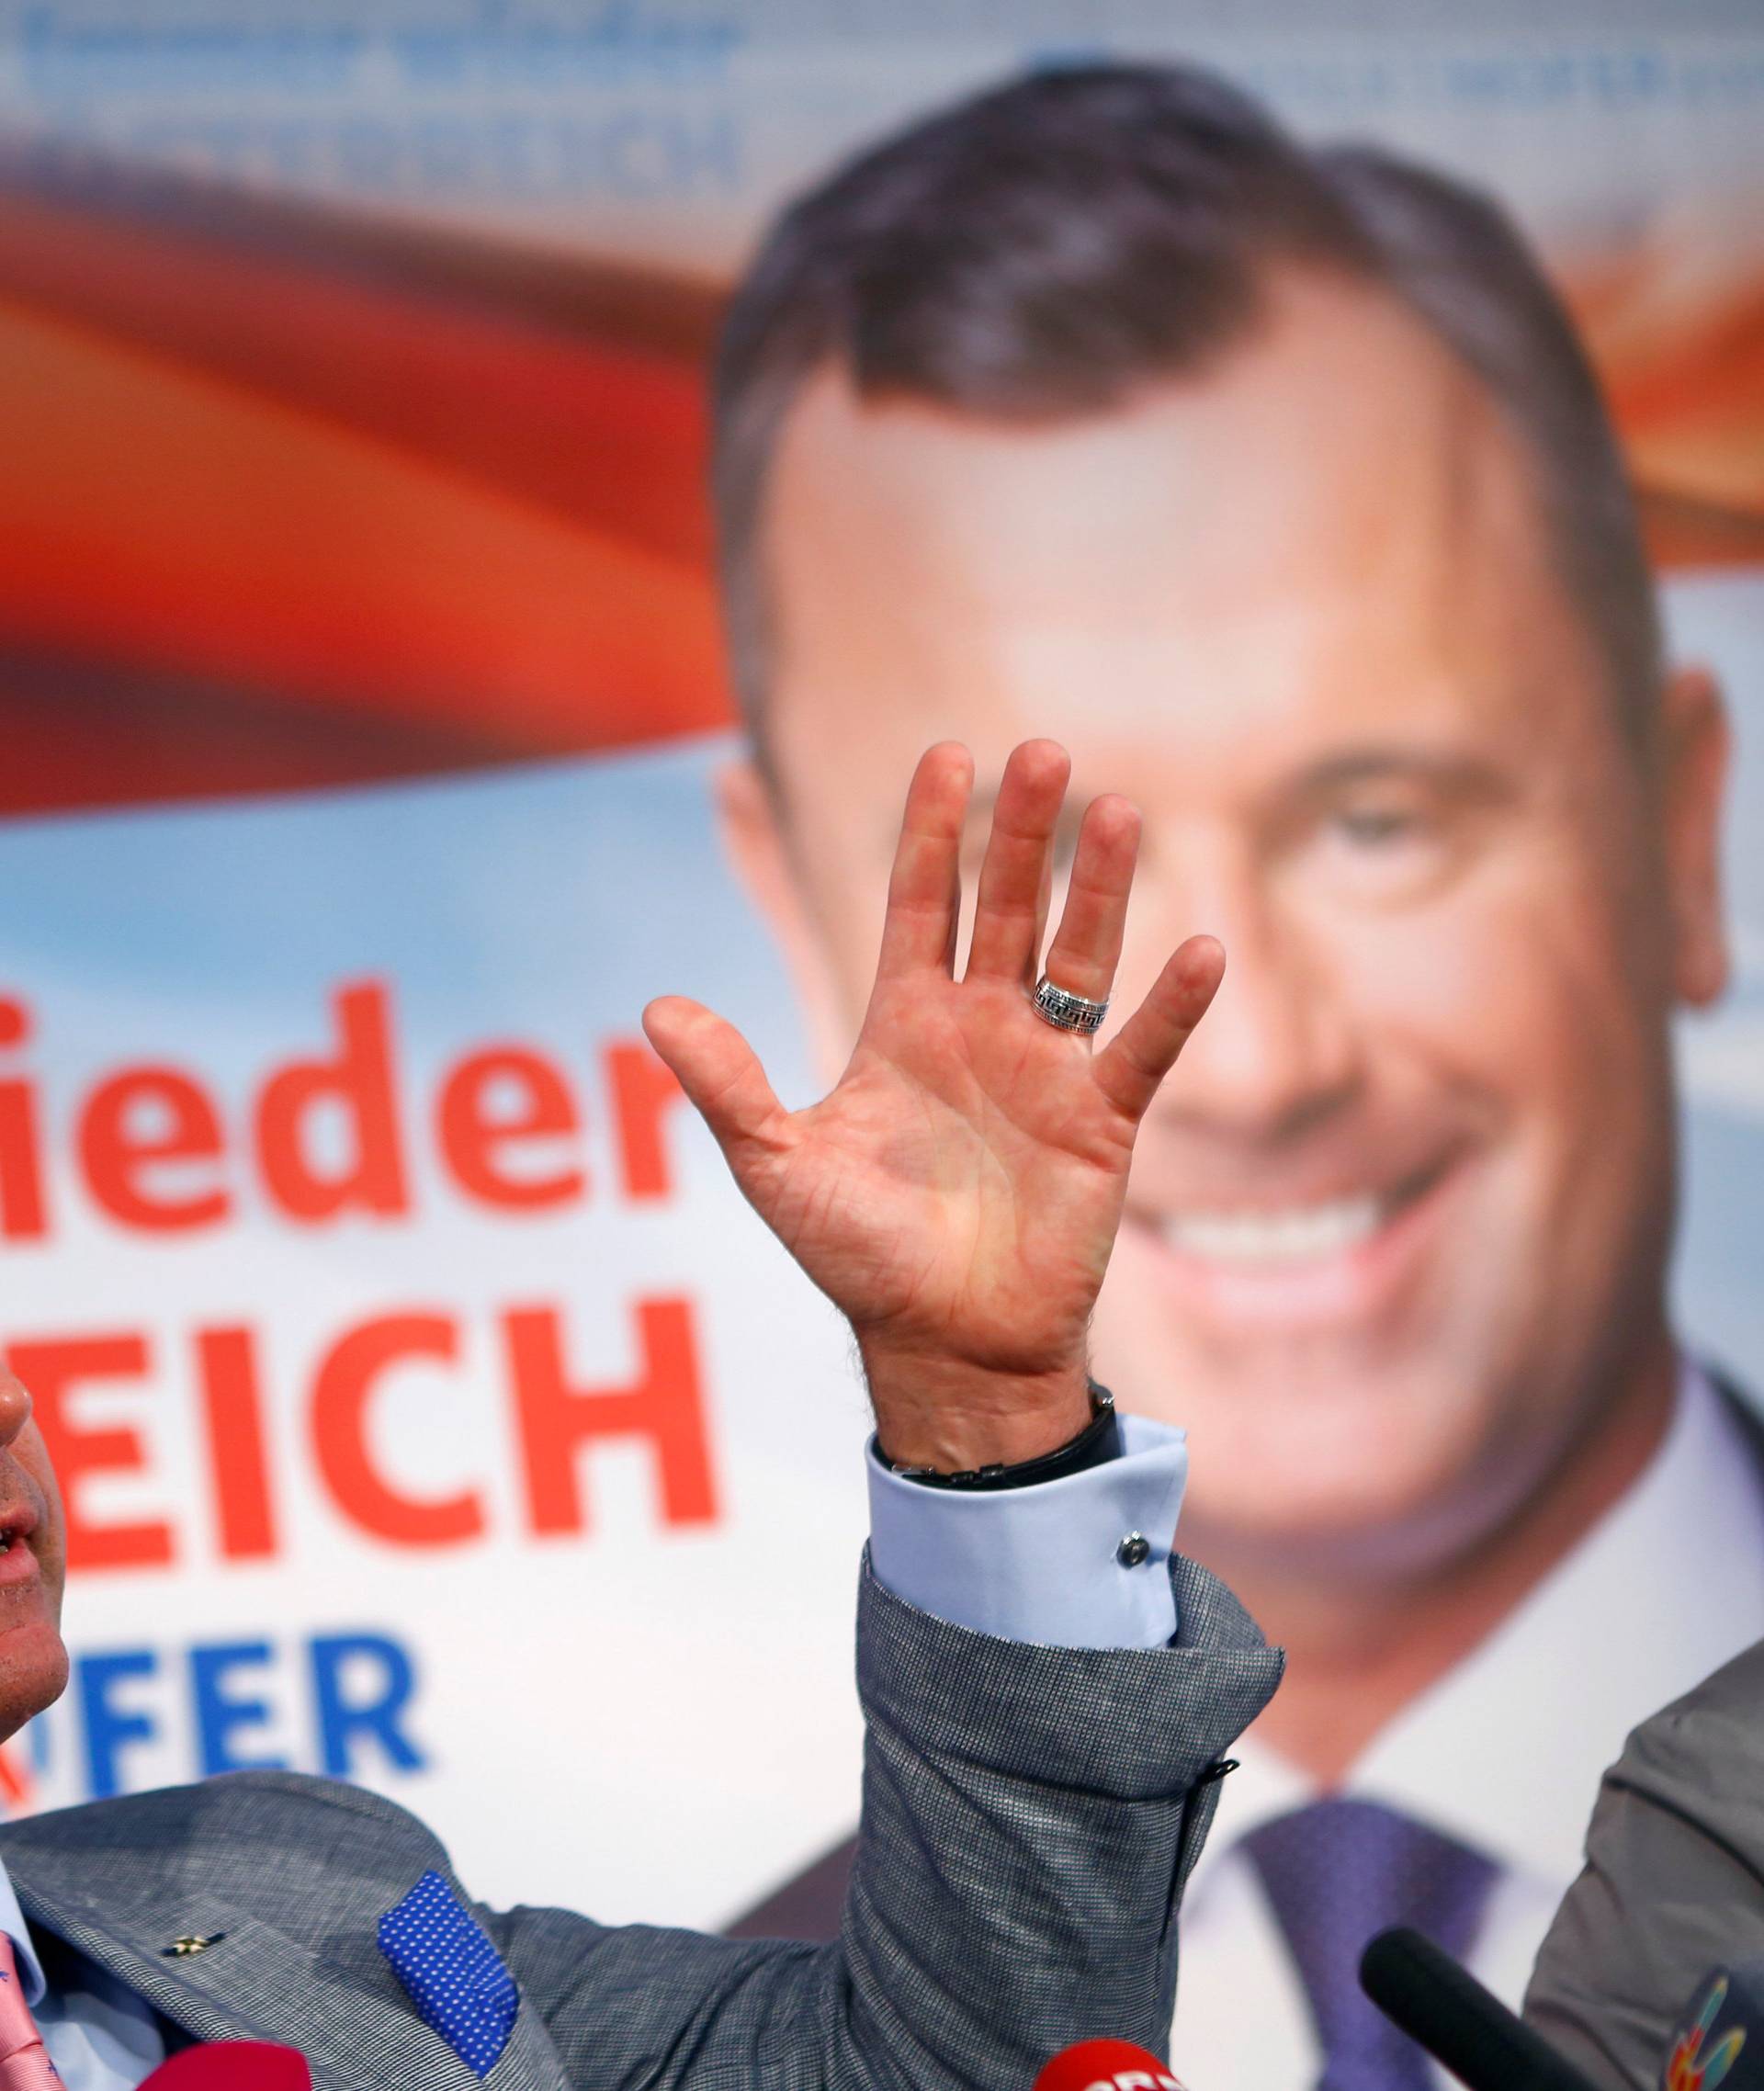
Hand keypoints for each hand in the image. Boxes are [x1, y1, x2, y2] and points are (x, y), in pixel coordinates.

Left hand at [643, 739, 1221, 1470]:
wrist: (943, 1344)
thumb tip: (656, 1008)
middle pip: (1005, 908)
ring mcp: (1046, 1070)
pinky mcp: (1100, 1122)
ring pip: (1079, 958)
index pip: (920, 904)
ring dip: (1100, 890)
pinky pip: (1142, 1051)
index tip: (947, 754)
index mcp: (903, 1024)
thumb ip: (728, 1087)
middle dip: (1020, 834)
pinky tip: (1201, 949)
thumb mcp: (778, 1167)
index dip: (931, 833)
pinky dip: (1173, 1006)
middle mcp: (980, 1029)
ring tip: (1118, 812)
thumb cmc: (859, 1257)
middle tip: (1043, 752)